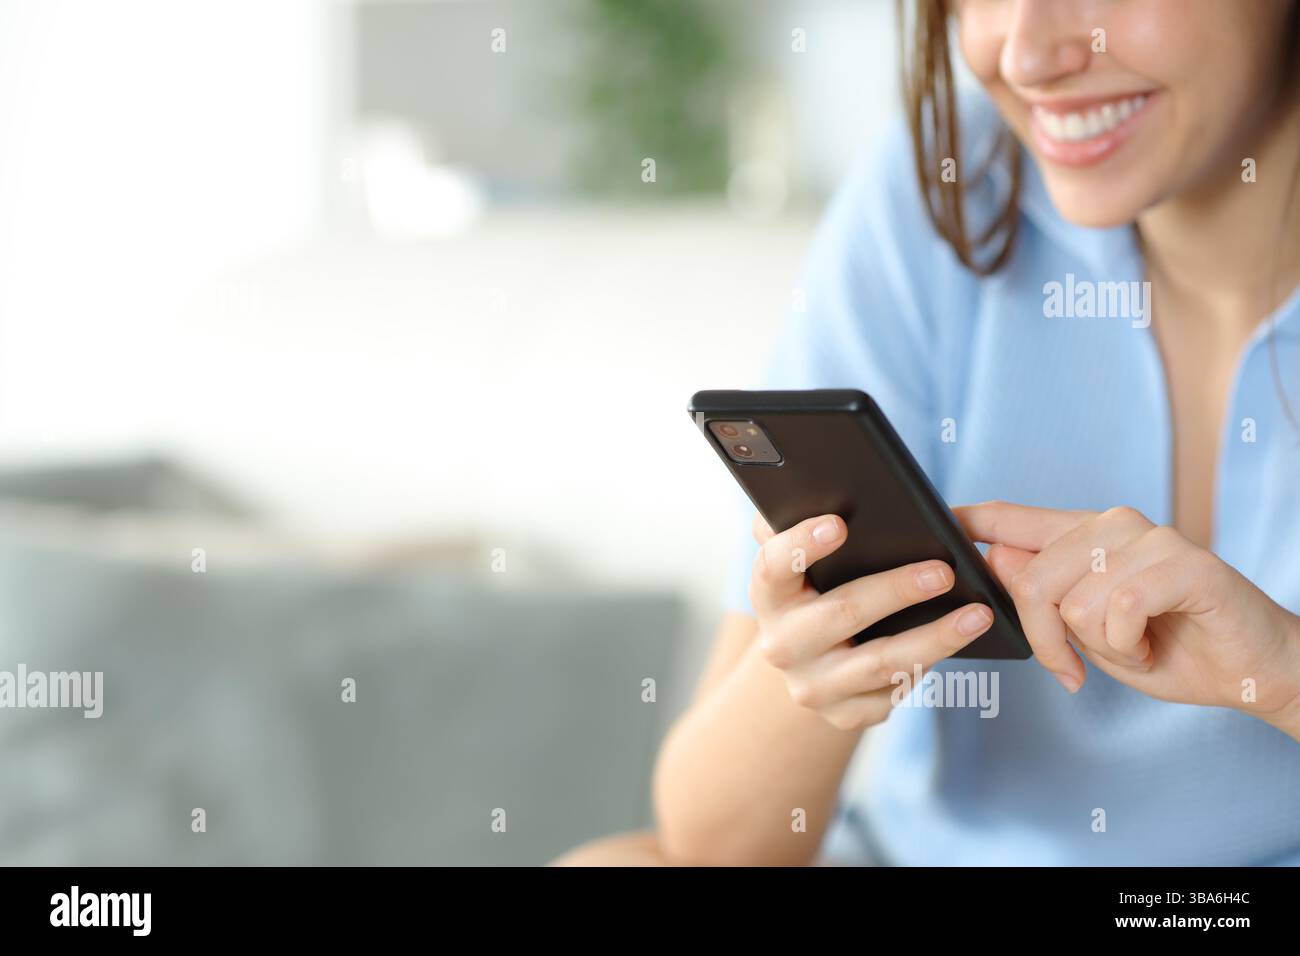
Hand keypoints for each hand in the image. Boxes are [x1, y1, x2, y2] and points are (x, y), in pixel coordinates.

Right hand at [748, 512, 994, 729]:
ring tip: (979, 614)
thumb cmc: (815, 590)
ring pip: (880, 662)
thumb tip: (817, 490)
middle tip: (944, 570)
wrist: (808, 662)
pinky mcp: (845, 714)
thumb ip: (796, 522)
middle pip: (842, 614)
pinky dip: (930, 665)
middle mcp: (781, 644)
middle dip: (896, 590)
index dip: (803, 544)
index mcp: (769, 594)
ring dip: (935, 636)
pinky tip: (960, 643)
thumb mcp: (799, 560)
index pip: (774, 565)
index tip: (840, 523)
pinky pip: (894, 691)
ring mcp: (812, 686)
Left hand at [955, 501, 1299, 734]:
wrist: (1251, 672)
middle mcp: (1113, 524)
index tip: (937, 520)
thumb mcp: (1087, 631)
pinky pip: (1119, 608)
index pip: (1012, 517)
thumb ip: (1043, 595)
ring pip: (1075, 598)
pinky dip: (1129, 645)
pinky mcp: (1186, 563)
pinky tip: (1153, 644)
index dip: (971, 519)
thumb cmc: (1167, 649)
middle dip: (1045, 637)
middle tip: (1073, 665)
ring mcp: (1151, 538)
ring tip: (1134, 646)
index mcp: (1083, 537)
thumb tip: (995, 557)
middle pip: (1032, 577)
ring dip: (1099, 645)